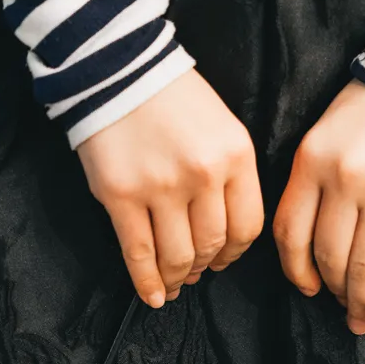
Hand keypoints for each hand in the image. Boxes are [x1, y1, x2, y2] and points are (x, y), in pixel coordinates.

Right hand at [77, 69, 263, 307]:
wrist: (117, 66)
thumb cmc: (171, 98)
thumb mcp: (221, 127)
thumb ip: (230, 176)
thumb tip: (222, 237)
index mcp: (235, 156)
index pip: (247, 227)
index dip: (234, 254)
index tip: (222, 261)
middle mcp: (203, 175)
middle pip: (212, 246)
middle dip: (204, 267)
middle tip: (194, 273)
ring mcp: (161, 188)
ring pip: (177, 256)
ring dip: (176, 278)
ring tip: (173, 283)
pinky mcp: (122, 197)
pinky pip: (139, 254)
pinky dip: (147, 283)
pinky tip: (152, 297)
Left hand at [273, 80, 364, 333]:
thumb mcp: (324, 137)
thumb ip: (313, 186)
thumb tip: (312, 251)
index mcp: (311, 162)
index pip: (291, 234)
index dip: (296, 272)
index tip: (308, 290)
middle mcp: (344, 179)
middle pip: (328, 255)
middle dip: (333, 290)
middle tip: (341, 307)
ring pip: (363, 264)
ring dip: (360, 300)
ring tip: (361, 317)